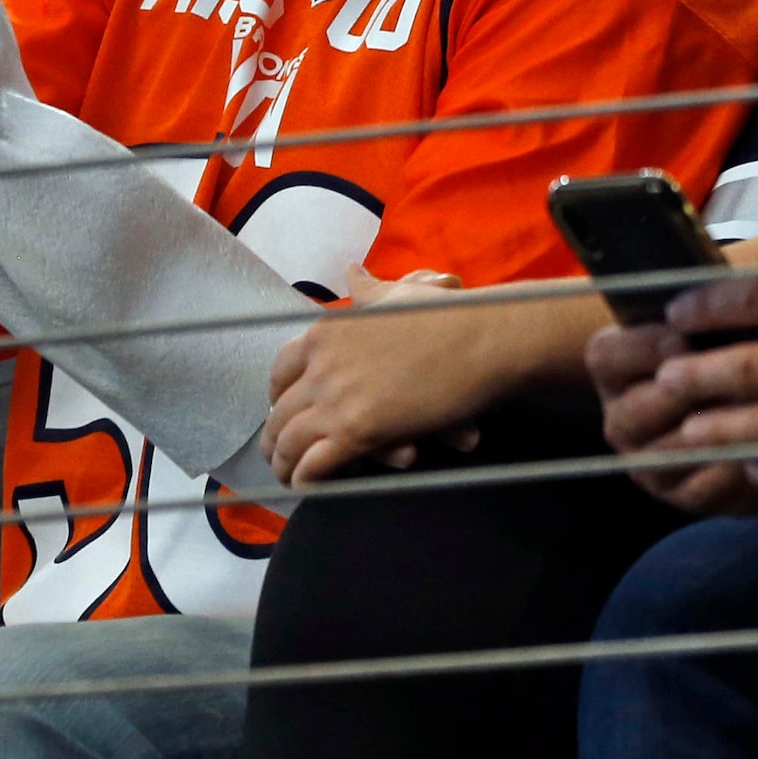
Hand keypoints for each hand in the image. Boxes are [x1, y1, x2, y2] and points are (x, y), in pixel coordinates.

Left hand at [263, 266, 496, 485]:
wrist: (482, 338)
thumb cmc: (447, 315)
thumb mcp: (396, 295)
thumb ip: (368, 291)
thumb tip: (353, 271)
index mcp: (326, 332)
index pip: (281, 370)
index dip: (277, 396)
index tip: (282, 410)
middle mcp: (322, 364)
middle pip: (281, 411)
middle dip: (275, 437)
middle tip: (276, 454)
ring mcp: (337, 398)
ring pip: (290, 442)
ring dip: (284, 464)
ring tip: (286, 478)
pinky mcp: (358, 431)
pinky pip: (315, 464)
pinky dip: (306, 479)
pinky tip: (306, 487)